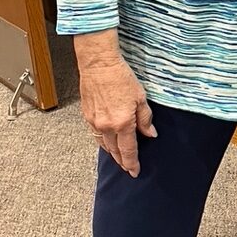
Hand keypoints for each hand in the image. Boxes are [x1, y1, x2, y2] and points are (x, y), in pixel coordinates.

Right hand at [75, 33, 155, 177]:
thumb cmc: (121, 77)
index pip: (128, 150)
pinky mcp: (87, 116)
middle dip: (122, 162)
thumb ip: (145, 119)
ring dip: (112, 153)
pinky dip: (102, 142)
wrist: (99, 64)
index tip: (135, 172)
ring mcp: (94, 122)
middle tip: (128, 168)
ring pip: (104, 145)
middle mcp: (106, 127)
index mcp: (122, 123)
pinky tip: (107, 143)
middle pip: (115, 151)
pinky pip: (95, 135)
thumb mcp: (140, 98)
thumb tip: (150, 134)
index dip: (132, 163)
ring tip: (119, 158)